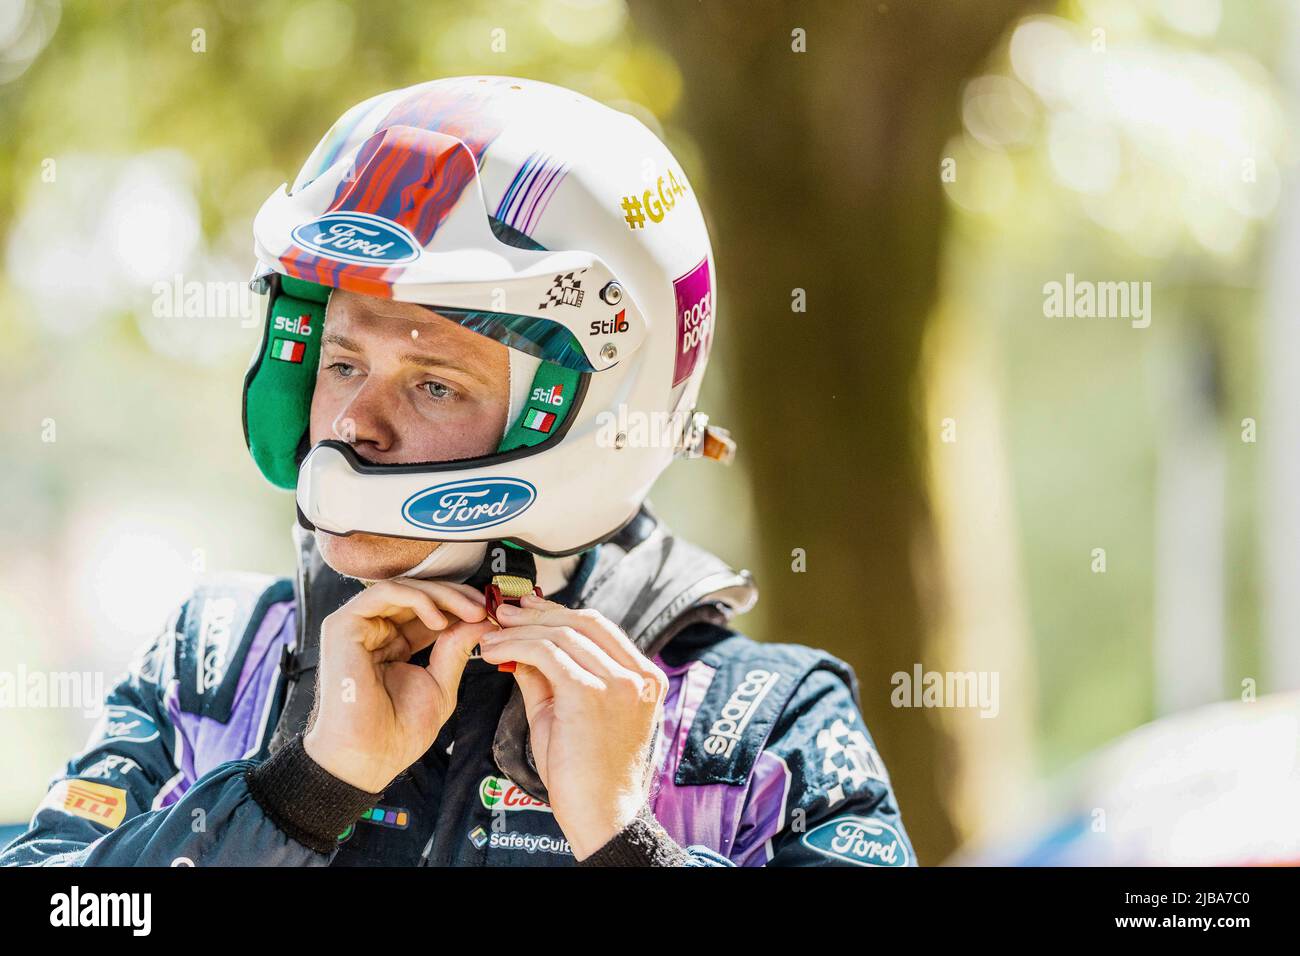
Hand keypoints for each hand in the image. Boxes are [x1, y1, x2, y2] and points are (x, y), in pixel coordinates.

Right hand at [304, 578, 495, 792]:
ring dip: (443, 595)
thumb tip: (483, 620)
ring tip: (471, 612)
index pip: (429, 611)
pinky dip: (418, 599)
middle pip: (418, 595)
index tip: (492, 613)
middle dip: (457, 597)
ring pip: (405, 589)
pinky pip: (385, 593)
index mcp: (395, 645)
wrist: (370, 756)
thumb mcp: (440, 683)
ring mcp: (358, 627)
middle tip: (486, 607)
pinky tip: (440, 620)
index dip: (460, 607)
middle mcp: (375, 632)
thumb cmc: (398, 731)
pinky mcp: (344, 625)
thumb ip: (457, 648)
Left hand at [479, 594, 668, 859]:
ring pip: (561, 634)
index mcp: (644, 677)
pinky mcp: (592, 692)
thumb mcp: (566, 713)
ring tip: (489, 636)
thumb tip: (519, 645)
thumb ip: (548, 676)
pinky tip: (494, 652)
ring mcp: (620, 682)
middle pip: (583, 621)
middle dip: (537, 613)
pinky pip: (547, 653)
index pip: (598, 627)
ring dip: (519, 630)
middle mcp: (639, 675)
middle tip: (502, 612)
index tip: (525, 608)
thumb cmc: (584, 773)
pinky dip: (516, 646)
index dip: (558, 612)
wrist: (600, 816)